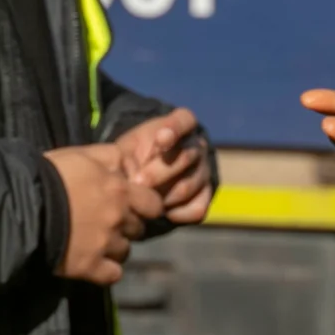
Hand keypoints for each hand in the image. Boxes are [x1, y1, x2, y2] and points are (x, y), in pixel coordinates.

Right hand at [48, 141, 160, 284]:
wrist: (24, 205)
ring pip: (125, 251)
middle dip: (127, 226)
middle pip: (139, 229)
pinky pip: (112, 275)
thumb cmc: (52, 174)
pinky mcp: (90, 266)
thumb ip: (111, 156)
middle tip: (106, 222)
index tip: (130, 206)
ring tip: (95, 242)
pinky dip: (106, 270)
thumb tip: (128, 162)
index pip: (153, 204)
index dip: (144, 206)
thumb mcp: (82, 154)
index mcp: (120, 191)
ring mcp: (106, 244)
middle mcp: (119, 219)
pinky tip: (94, 263)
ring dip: (114, 247)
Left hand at [117, 107, 211, 225]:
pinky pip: (196, 209)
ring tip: (143, 200)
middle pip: (185, 157)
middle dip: (158, 172)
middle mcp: (198, 146)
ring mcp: (204, 171)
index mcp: (182, 125)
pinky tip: (161, 212)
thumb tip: (130, 178)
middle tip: (137, 183)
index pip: (185, 120)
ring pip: (188, 186)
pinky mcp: (206, 196)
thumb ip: (130, 154)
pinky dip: (176, 214)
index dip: (175, 129)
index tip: (160, 138)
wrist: (145, 175)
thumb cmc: (135, 155)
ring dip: (162, 197)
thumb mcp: (128, 147)